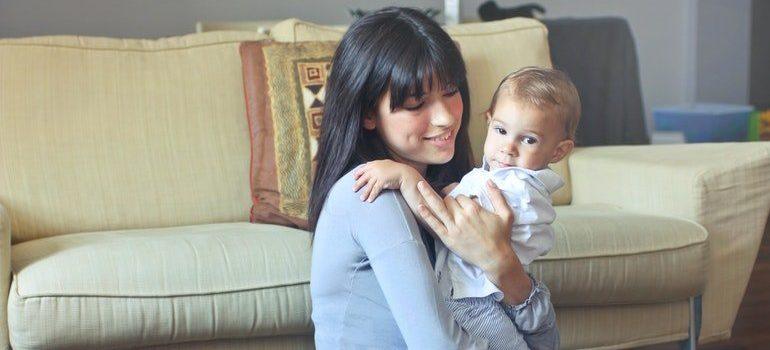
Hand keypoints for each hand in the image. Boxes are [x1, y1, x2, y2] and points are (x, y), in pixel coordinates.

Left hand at [352, 160, 415, 201]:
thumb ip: (375, 164)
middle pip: (364, 178)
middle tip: (353, 189)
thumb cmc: (395, 169)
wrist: (404, 173)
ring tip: (361, 199)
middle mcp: (375, 169)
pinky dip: (372, 195)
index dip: (358, 173)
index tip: (354, 178)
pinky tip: (369, 200)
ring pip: (369, 185)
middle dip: (358, 184)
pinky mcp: (382, 181)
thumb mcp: (384, 163)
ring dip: (365, 193)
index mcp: (374, 164)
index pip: (363, 168)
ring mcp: (378, 175)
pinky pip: (375, 190)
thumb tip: (367, 163)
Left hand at [416, 179, 532, 303]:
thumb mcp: (506, 214)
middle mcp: (462, 216)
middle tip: (450, 204)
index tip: (463, 204)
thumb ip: (497, 196)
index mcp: (474, 209)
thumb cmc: (502, 236)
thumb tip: (489, 181)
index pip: (461, 196)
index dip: (461, 199)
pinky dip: (427, 215)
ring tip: (419, 185)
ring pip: (439, 207)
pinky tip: (419, 206)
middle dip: (449, 200)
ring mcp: (453, 227)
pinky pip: (435, 224)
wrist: (496, 258)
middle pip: (449, 200)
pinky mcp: (448, 238)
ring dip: (427, 194)